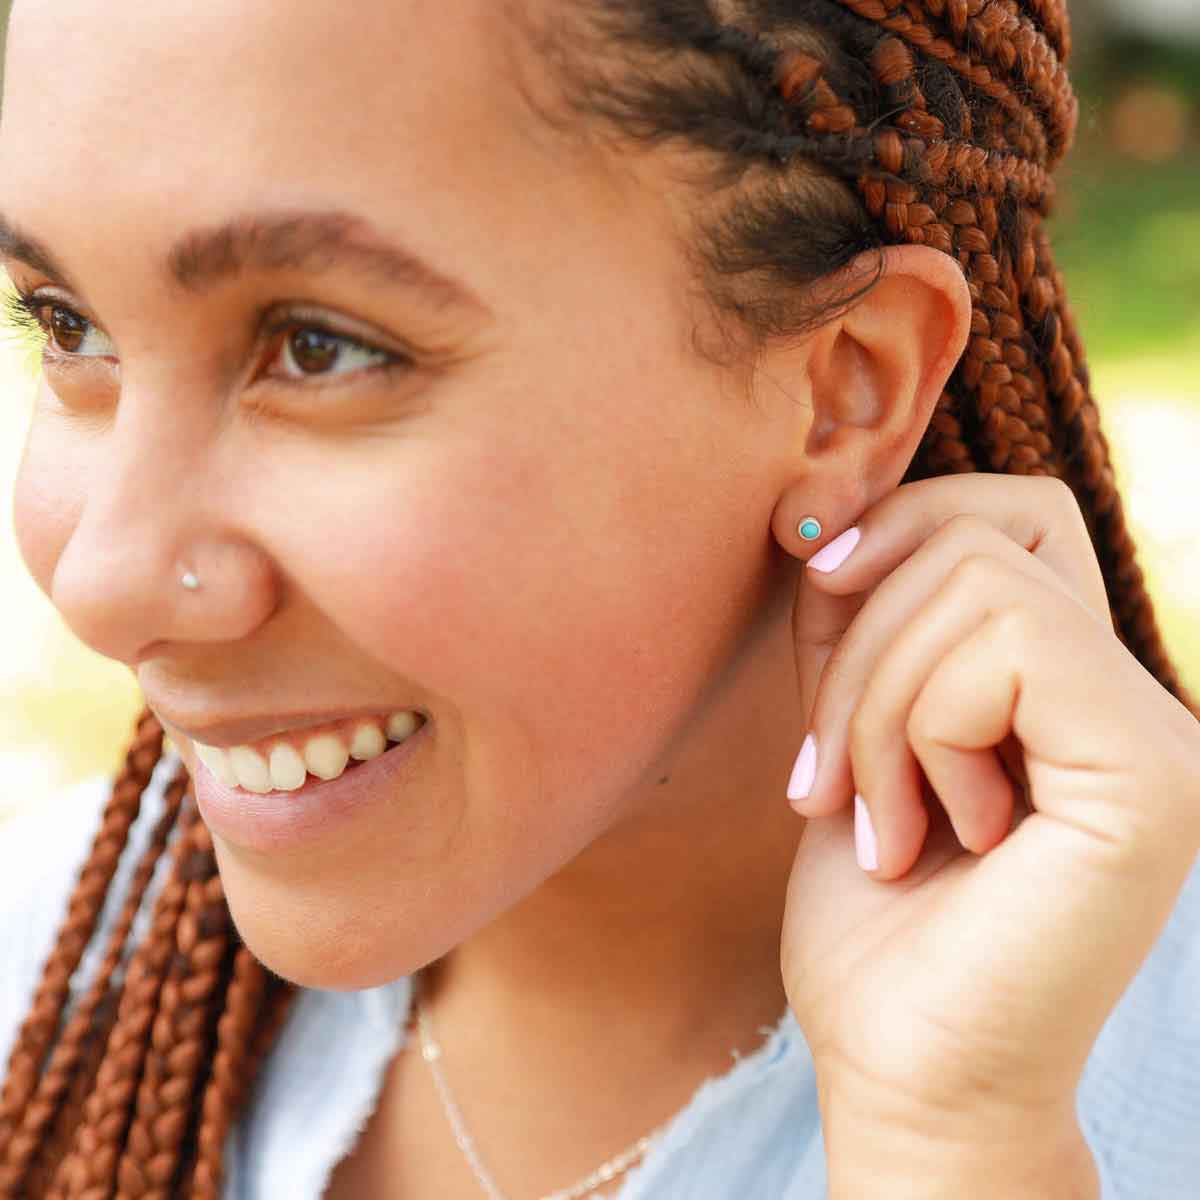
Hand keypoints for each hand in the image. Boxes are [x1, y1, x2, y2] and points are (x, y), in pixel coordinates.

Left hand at [777, 475, 1199, 1180]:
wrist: (901, 1065)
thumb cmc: (872, 915)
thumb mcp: (847, 726)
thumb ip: (861, 620)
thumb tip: (827, 510)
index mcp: (1069, 686)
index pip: (1010, 515)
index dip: (902, 522)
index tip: (816, 585)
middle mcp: (1132, 698)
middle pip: (979, 536)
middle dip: (859, 642)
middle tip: (828, 778)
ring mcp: (1154, 733)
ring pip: (977, 583)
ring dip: (876, 704)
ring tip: (874, 818)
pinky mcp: (1150, 775)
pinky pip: (1006, 650)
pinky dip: (922, 732)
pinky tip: (930, 834)